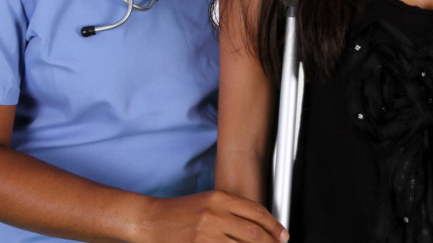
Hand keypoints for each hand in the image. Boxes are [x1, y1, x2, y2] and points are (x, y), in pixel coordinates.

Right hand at [134, 190, 287, 242]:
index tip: (283, 235)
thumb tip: (258, 224)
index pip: (257, 212)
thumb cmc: (179, 211)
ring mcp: (206, 234)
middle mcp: (215, 214)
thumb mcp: (208, 200)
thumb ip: (233, 209)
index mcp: (219, 198)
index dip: (274, 226)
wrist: (150, 220)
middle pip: (254, 233)